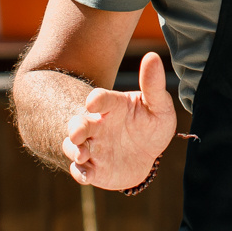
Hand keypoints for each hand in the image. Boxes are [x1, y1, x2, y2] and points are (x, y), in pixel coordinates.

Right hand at [62, 51, 176, 189]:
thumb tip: (152, 56)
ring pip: (72, 146)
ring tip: (82, 155)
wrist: (148, 155)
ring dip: (73, 150)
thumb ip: (154, 85)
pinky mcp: (93, 168)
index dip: (96, 100)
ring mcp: (92, 147)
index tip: (94, 102)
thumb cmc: (151, 125)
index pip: (99, 99)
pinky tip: (88, 174)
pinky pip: (80, 171)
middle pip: (78, 123)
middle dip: (75, 127)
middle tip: (78, 132)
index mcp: (111, 106)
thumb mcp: (159, 106)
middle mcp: (97, 125)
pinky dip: (80, 173)